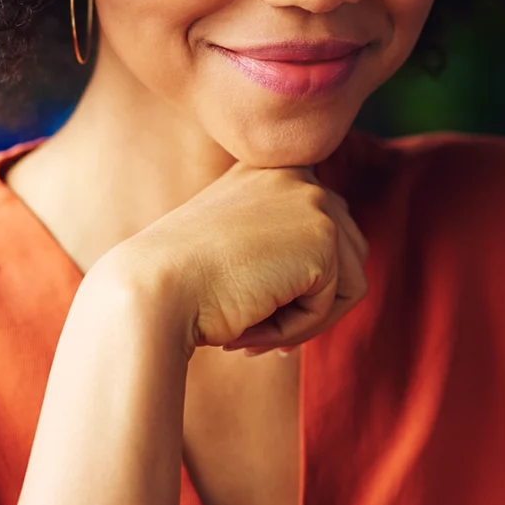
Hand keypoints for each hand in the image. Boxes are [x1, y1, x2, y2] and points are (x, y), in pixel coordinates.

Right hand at [97, 162, 368, 356]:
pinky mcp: (324, 238)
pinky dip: (299, 329)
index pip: (320, 227)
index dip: (301, 280)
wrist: (152, 291)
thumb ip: (282, 245)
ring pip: (349, 280)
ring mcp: (314, 201)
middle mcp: (297, 174)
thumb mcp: (233, 246)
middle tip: (259, 335)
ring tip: (253, 332)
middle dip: (311, 301)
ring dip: (305, 318)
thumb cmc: (182, 283)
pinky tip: (253, 328)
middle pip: (347, 253)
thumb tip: (352, 279)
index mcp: (269, 169)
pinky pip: (334, 303)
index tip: (256, 311)